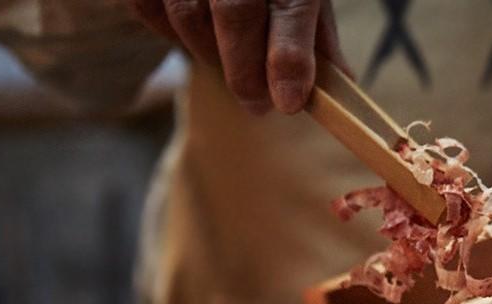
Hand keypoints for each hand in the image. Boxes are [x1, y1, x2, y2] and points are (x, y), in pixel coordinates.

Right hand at [127, 0, 346, 114]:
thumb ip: (315, 37)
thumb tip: (340, 86)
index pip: (292, 3)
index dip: (290, 54)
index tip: (290, 102)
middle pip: (236, 10)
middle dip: (246, 70)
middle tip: (258, 105)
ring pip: (190, 15)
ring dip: (210, 55)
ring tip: (232, 66)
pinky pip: (151, 10)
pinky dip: (173, 36)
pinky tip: (197, 39)